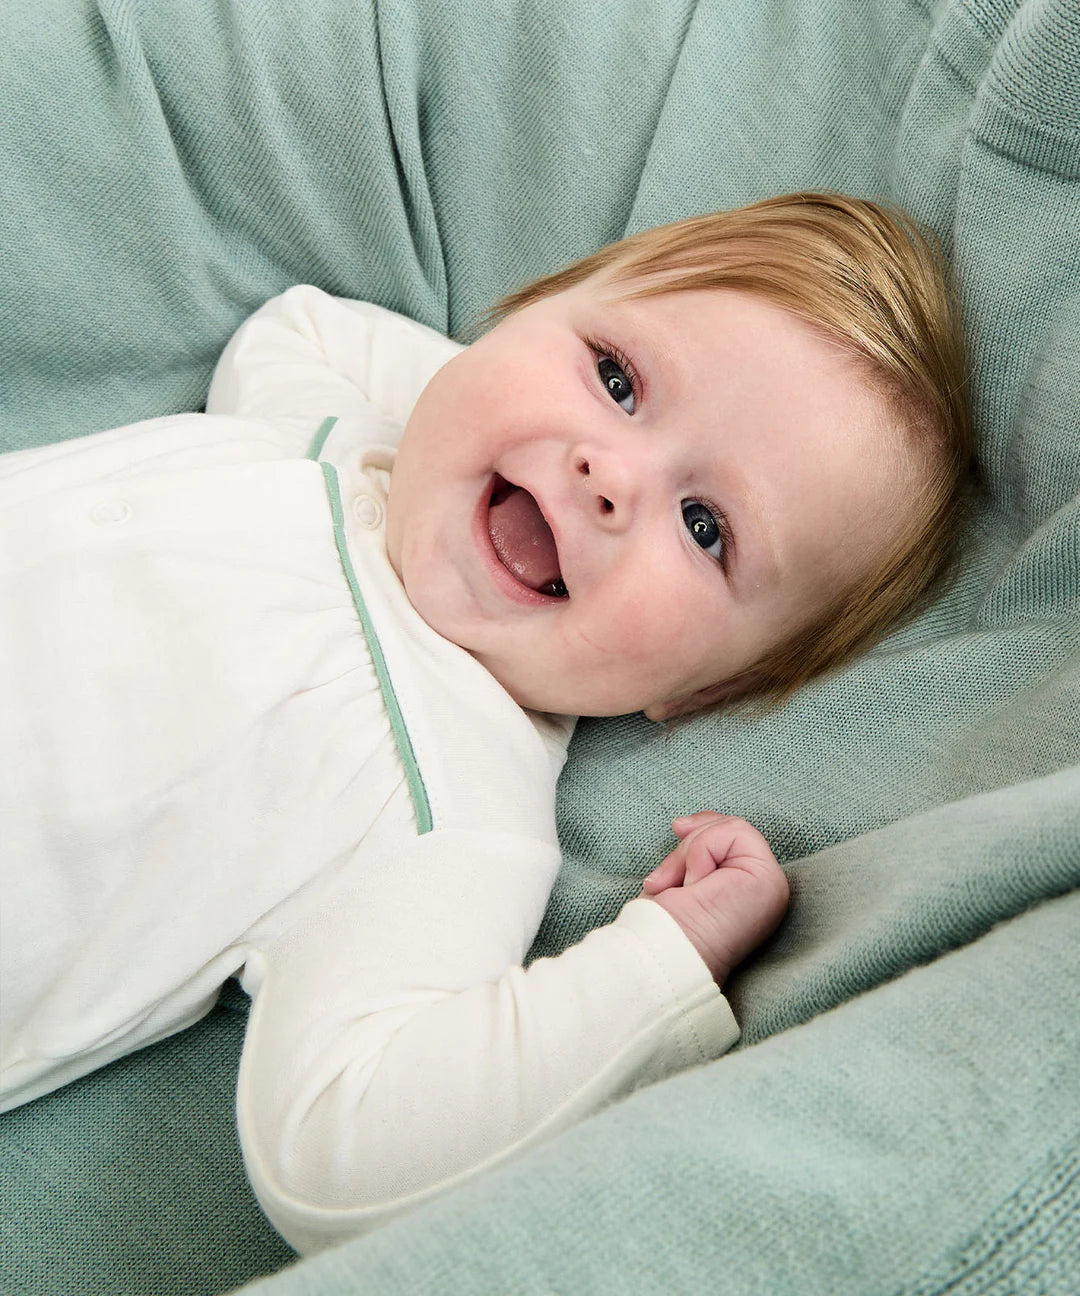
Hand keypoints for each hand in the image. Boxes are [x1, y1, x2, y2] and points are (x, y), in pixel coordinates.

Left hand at [641, 812, 788, 985]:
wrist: (667, 953)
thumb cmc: (666, 924)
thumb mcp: (679, 875)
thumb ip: (692, 849)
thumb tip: (682, 822)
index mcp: (747, 889)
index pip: (735, 836)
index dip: (705, 826)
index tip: (678, 827)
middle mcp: (765, 887)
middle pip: (732, 828)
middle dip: (690, 843)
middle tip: (665, 879)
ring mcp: (772, 884)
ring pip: (732, 828)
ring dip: (691, 852)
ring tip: (679, 886)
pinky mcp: (768, 880)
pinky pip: (735, 833)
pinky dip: (701, 853)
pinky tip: (694, 884)